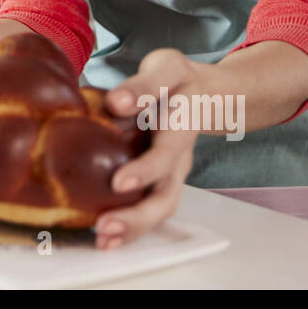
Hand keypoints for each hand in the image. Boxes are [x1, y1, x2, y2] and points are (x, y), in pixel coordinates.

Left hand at [94, 47, 205, 249]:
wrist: (204, 94)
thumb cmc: (178, 81)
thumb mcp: (166, 68)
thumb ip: (144, 85)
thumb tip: (117, 102)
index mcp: (180, 129)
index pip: (165, 154)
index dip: (145, 171)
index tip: (119, 183)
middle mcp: (179, 159)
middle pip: (166, 197)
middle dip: (138, 217)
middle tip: (105, 227)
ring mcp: (172, 175)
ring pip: (159, 210)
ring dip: (133, 229)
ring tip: (103, 240)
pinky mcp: (160, 182)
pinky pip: (149, 210)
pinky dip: (131, 226)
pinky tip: (105, 236)